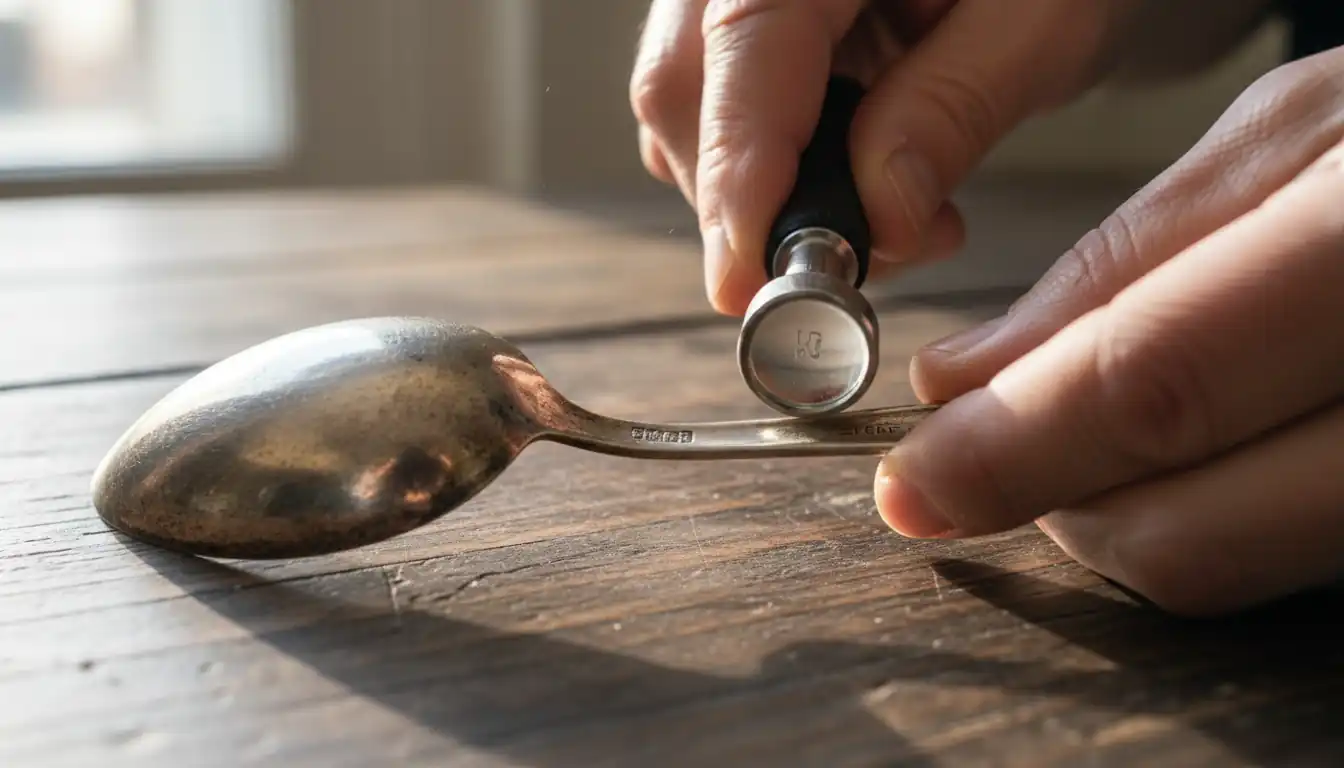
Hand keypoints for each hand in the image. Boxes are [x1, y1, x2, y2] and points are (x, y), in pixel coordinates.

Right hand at [628, 0, 1258, 314]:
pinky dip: (783, 170)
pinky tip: (870, 172)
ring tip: (901, 211)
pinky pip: (722, 107)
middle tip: (870, 256)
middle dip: (758, 201)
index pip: (745, 44)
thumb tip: (876, 220)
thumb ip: (954, 108)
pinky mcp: (755, 26)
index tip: (747, 281)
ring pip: (689, 109)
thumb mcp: (1046, 18)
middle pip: (686, 87)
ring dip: (775, 192)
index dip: (738, 172)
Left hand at [875, 46, 1343, 616]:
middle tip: (996, 449)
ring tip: (1110, 427)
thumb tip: (969, 376)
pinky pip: (1300, 563)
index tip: (913, 480)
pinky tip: (1212, 445)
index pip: (1159, 384)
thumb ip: (1130, 260)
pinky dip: (1219, 520)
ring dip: (1130, 516)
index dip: (1010, 449)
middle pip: (1189, 529)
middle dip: (1054, 503)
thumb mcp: (1299, 136)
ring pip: (1238, 568)